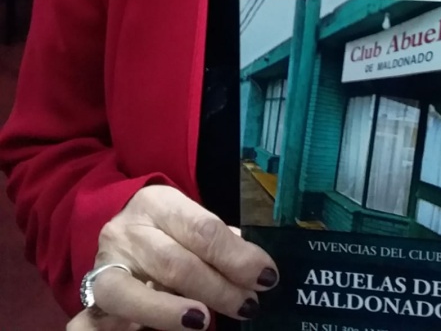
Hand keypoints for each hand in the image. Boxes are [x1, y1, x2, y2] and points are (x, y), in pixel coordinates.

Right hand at [70, 185, 278, 329]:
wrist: (113, 238)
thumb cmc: (162, 232)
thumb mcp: (186, 223)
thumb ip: (215, 241)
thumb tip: (252, 263)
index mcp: (158, 202)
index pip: (202, 228)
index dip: (237, 256)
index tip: (265, 276)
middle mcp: (129, 228)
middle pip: (177, 262)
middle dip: (219, 287)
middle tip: (248, 304)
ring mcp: (107, 262)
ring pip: (142, 291)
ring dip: (181, 311)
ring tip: (210, 321)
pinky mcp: (94, 294)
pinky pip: (122, 311)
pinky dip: (156, 317)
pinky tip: (182, 325)